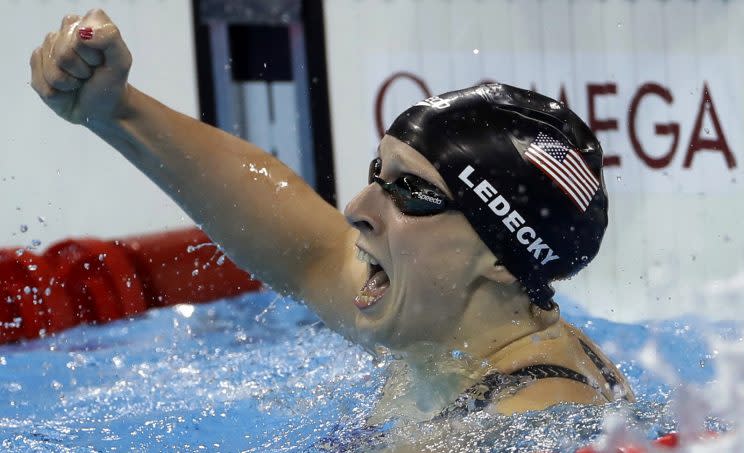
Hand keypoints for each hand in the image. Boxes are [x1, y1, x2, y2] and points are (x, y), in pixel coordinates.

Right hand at [30, 9, 131, 125]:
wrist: (101, 106)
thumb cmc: (111, 82)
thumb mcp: (121, 61)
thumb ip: (110, 38)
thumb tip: (83, 32)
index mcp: (86, 22)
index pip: (80, 34)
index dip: (92, 54)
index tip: (101, 61)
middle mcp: (64, 31)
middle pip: (64, 54)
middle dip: (81, 70)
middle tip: (90, 73)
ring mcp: (47, 47)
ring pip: (53, 72)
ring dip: (70, 83)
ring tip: (79, 80)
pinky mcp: (36, 65)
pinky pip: (42, 84)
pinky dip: (59, 94)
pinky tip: (66, 89)